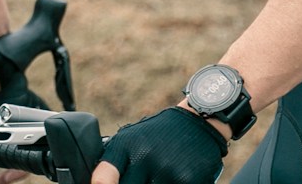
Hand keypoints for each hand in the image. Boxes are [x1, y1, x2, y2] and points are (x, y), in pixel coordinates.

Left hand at [91, 106, 226, 183]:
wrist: (198, 122)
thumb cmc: (158, 135)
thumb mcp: (131, 140)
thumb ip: (113, 166)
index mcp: (125, 147)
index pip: (103, 179)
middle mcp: (145, 158)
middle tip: (139, 180)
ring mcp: (167, 171)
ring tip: (155, 175)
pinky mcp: (188, 180)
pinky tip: (170, 177)